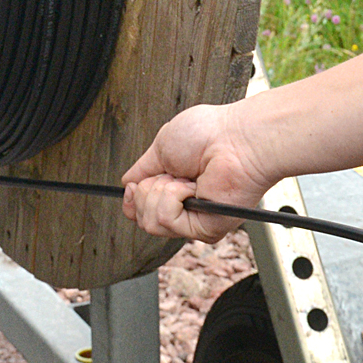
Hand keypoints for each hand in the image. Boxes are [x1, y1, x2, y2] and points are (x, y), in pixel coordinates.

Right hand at [120, 100, 276, 242]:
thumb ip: (142, 169)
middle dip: (147, 190)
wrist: (235, 139)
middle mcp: (184, 206)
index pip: (141, 209)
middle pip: (141, 217)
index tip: (133, 186)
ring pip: (150, 221)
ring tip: (184, 179)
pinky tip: (191, 188)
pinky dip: (173, 198)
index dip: (132, 199)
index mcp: (175, 187)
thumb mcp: (161, 146)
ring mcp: (194, 219)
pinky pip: (166, 220)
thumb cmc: (210, 133)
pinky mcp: (203, 229)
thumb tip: (128, 182)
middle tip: (172, 173)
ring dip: (161, 192)